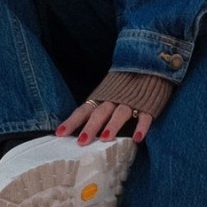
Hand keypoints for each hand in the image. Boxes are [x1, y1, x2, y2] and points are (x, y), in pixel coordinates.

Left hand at [56, 71, 174, 147]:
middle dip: (90, 127)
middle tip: (81, 142)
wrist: (148, 64)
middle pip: (100, 113)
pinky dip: (141, 126)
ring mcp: (131, 102)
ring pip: (120, 113)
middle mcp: (113, 99)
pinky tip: (137, 138)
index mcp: (101, 97)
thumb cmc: (123, 85)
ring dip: (113, 126)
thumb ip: (97, 107)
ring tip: (106, 139)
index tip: (59, 133)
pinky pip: (145, 116)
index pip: (83, 110)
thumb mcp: (106, 93)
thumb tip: (80, 129)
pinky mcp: (148, 105)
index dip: (72, 121)